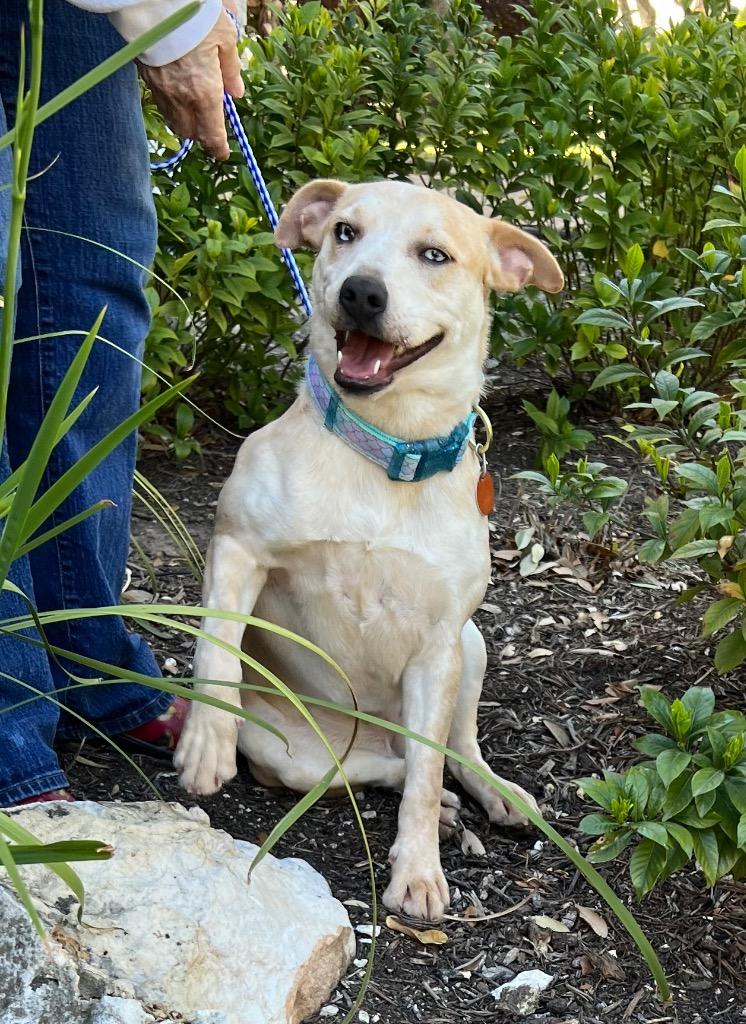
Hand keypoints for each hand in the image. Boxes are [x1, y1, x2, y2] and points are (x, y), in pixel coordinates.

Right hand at [139, 5, 243, 159]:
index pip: (212, 135)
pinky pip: (160, 102)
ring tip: (193, 110)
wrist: (155, 3)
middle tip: (210, 126)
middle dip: (200, 135)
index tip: (222, 154)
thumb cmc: (196, 18)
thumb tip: (236, 92)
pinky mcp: (146, 77)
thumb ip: (231, 69)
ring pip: (172, 120)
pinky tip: (177, 92)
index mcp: (205, 92)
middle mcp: (181, 98)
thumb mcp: (225, 38)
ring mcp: (161, 89)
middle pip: (190, 132)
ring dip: (184, 121)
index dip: (218, 149)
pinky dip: (170, 105)